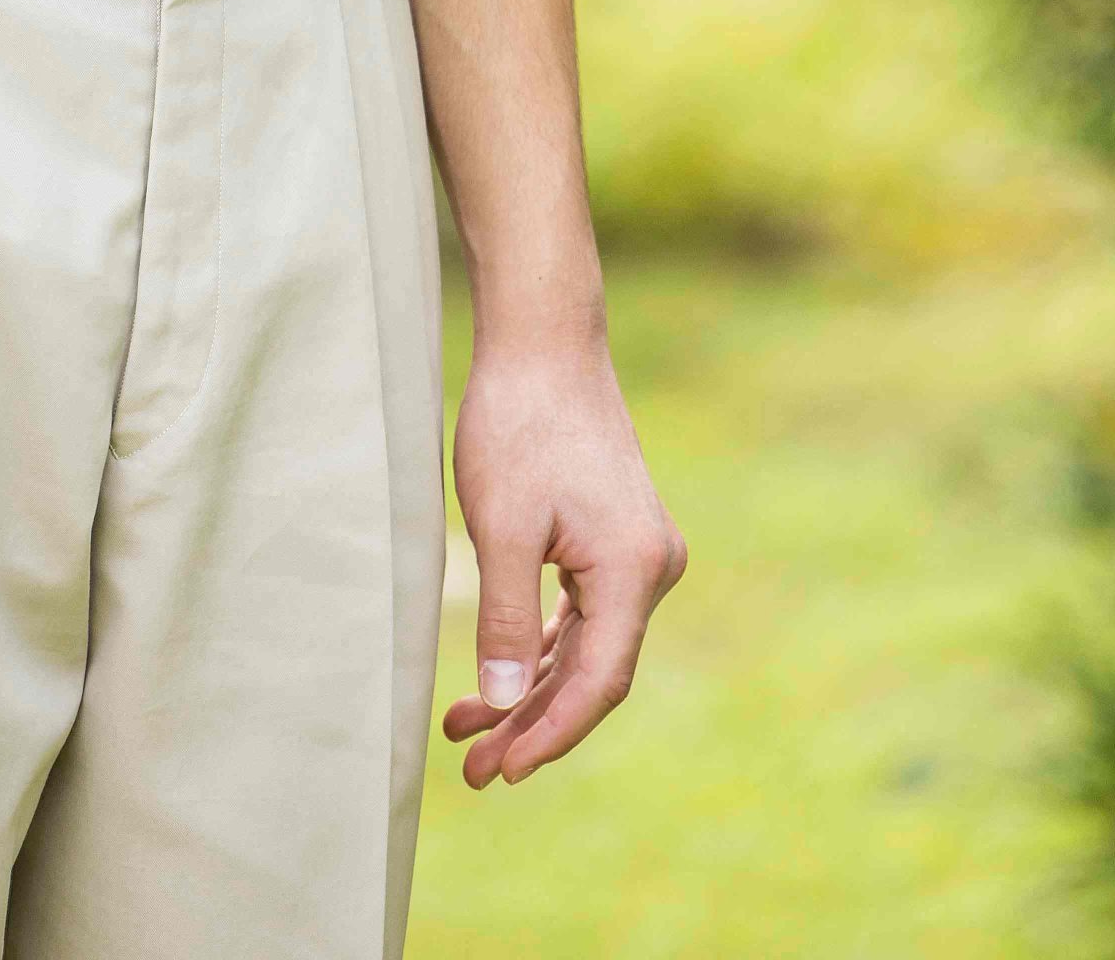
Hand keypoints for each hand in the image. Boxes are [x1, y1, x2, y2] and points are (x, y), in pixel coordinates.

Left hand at [441, 331, 684, 787]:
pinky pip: (580, 614)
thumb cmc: (520, 424)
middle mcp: (650, 567)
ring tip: (464, 734)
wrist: (543, 340)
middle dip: (531, 723)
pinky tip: (496, 680)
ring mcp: (636, 552)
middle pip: (592, 672)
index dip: (550, 734)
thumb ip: (506, 619)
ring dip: (527, 690)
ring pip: (583, 647)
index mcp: (634, 569)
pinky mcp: (612, 538)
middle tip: (471, 771)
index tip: (502, 773)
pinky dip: (537, 647)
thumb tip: (502, 705)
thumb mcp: (503, 527)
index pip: (598, 682)